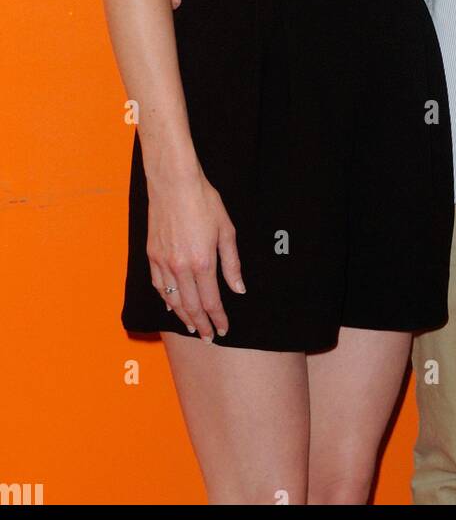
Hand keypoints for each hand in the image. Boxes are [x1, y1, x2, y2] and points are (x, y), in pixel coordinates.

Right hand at [147, 165, 244, 338]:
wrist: (174, 183)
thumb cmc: (204, 201)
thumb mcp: (226, 230)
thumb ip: (232, 263)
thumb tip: (238, 289)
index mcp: (203, 262)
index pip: (211, 301)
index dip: (218, 318)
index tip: (223, 329)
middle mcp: (181, 267)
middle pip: (191, 306)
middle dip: (201, 324)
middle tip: (207, 336)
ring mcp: (163, 262)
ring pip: (173, 300)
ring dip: (183, 316)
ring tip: (191, 326)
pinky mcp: (152, 255)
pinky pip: (159, 285)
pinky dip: (166, 299)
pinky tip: (172, 305)